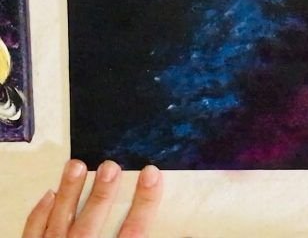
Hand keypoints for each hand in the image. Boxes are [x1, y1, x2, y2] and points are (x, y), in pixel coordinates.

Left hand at [23, 159, 162, 237]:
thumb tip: (184, 230)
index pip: (134, 230)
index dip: (146, 202)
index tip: (152, 175)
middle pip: (93, 222)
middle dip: (102, 192)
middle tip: (109, 166)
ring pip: (61, 220)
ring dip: (69, 192)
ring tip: (75, 166)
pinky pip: (34, 232)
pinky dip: (40, 213)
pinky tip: (49, 195)